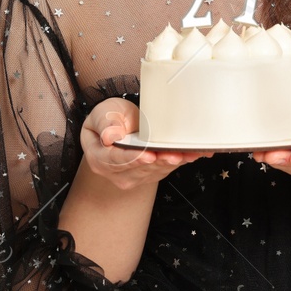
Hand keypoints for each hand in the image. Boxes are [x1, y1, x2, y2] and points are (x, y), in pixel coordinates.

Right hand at [80, 97, 211, 188]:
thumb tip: (110, 137)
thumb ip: (105, 124)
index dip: (134, 158)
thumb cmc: (109, 118)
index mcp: (99, 158)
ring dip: (172, 162)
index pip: (116, 160)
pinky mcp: (148, 175)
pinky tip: (191, 154)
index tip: (148, 155)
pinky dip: (178, 161)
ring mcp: (132, 176)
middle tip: (175, 155)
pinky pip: (164, 170)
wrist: (118, 125)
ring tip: (187, 154)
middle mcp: (115, 172)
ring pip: (154, 171)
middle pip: (139, 168)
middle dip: (159, 161)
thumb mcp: (102, 114)